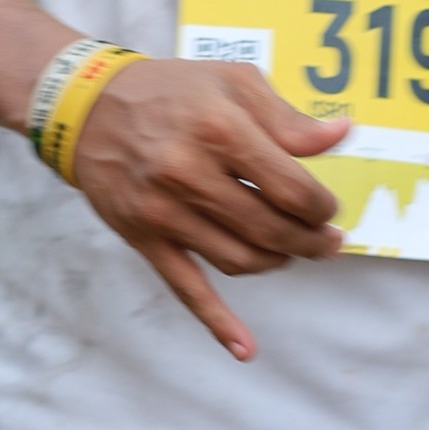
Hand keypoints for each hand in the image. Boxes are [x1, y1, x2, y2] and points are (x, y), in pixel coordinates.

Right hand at [68, 60, 348, 360]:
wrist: (89, 107)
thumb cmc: (170, 90)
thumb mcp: (232, 80)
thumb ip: (286, 116)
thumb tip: (339, 138)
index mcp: (219, 129)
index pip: (290, 187)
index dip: (320, 206)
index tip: (328, 208)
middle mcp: (189, 173)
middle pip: (270, 228)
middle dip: (310, 240)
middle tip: (328, 240)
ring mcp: (164, 212)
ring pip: (240, 260)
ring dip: (277, 262)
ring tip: (292, 252)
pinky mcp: (145, 239)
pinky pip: (187, 289)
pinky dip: (218, 323)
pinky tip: (245, 349)